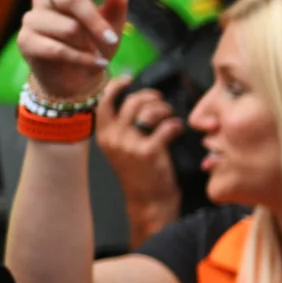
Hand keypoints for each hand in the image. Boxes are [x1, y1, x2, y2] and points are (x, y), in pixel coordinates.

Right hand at [17, 0, 125, 98]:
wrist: (78, 82)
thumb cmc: (96, 50)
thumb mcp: (113, 27)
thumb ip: (117, 7)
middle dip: (94, 21)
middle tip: (111, 40)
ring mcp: (34, 18)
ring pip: (67, 27)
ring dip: (87, 46)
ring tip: (90, 54)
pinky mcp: (27, 40)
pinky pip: (59, 48)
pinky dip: (81, 59)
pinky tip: (89, 64)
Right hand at [96, 75, 183, 213]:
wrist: (148, 202)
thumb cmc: (140, 174)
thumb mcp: (122, 149)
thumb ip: (123, 127)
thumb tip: (136, 100)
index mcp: (104, 135)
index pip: (104, 101)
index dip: (117, 86)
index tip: (130, 80)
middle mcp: (113, 137)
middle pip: (132, 102)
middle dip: (151, 97)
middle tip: (162, 103)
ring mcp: (129, 144)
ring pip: (148, 111)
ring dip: (164, 109)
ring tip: (170, 117)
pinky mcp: (149, 152)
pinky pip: (165, 127)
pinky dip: (175, 125)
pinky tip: (178, 130)